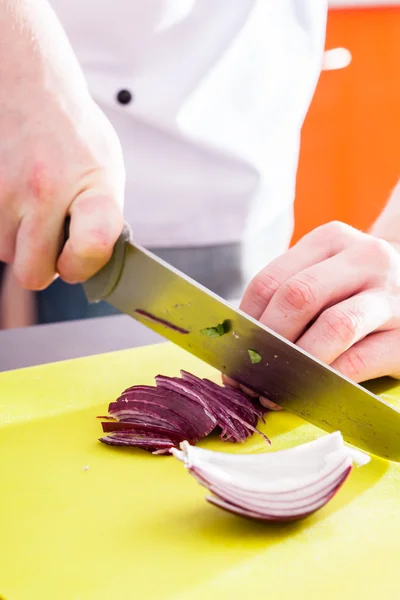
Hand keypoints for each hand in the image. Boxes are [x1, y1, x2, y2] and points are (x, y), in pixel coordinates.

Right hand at [0, 0, 124, 289]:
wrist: (26, 81)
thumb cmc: (71, 131)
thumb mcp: (106, 169)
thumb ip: (102, 218)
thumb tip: (92, 264)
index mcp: (91, 187)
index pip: (91, 249)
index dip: (80, 267)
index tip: (75, 259)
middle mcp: (45, 190)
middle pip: (33, 274)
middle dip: (40, 263)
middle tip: (47, 236)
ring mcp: (3, 189)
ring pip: (3, 253)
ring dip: (15, 238)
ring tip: (27, 201)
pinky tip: (10, 193)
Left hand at [239, 222, 399, 387]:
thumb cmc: (357, 289)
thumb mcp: (327, 274)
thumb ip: (289, 294)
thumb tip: (241, 342)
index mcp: (332, 239)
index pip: (272, 279)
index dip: (246, 321)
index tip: (233, 351)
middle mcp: (366, 258)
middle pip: (298, 297)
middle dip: (267, 342)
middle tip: (248, 376)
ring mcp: (392, 295)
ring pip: (333, 326)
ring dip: (296, 363)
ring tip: (273, 390)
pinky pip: (360, 359)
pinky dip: (328, 379)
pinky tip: (310, 392)